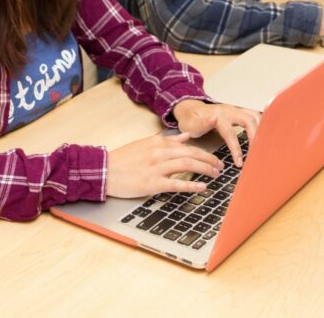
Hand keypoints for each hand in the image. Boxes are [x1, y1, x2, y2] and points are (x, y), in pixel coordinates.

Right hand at [106, 132, 223, 198]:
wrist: (104, 170)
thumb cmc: (123, 159)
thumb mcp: (145, 144)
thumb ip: (166, 140)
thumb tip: (185, 136)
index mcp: (158, 143)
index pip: (187, 146)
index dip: (204, 151)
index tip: (214, 156)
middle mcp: (159, 153)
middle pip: (191, 154)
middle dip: (209, 159)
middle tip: (220, 166)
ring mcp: (156, 168)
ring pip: (187, 166)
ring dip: (205, 169)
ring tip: (215, 174)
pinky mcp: (152, 183)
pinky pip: (176, 184)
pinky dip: (191, 185)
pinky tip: (203, 187)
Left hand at [172, 99, 258, 166]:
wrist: (191, 109)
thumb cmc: (191, 120)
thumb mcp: (190, 125)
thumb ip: (202, 124)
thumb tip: (214, 120)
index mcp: (218, 116)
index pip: (231, 133)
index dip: (236, 149)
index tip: (239, 163)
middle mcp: (230, 111)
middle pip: (249, 121)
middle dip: (254, 137)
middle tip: (255, 154)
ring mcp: (236, 110)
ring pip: (254, 116)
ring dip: (260, 130)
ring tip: (261, 146)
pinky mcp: (239, 112)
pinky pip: (254, 116)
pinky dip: (261, 125)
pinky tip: (264, 136)